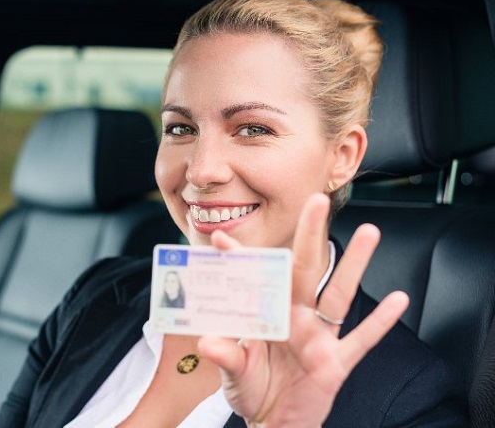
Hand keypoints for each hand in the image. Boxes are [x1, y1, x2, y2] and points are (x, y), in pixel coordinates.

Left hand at [198, 193, 408, 427]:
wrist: (274, 423)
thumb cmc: (252, 391)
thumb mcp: (234, 374)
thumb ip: (226, 356)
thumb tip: (207, 343)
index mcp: (266, 316)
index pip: (253, 280)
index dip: (238, 258)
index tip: (220, 237)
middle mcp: (294, 318)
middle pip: (304, 270)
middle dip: (309, 236)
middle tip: (317, 201)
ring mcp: (318, 337)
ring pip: (338, 294)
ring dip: (354, 265)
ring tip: (369, 232)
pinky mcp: (336, 362)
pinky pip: (361, 340)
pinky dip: (380, 322)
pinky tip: (399, 300)